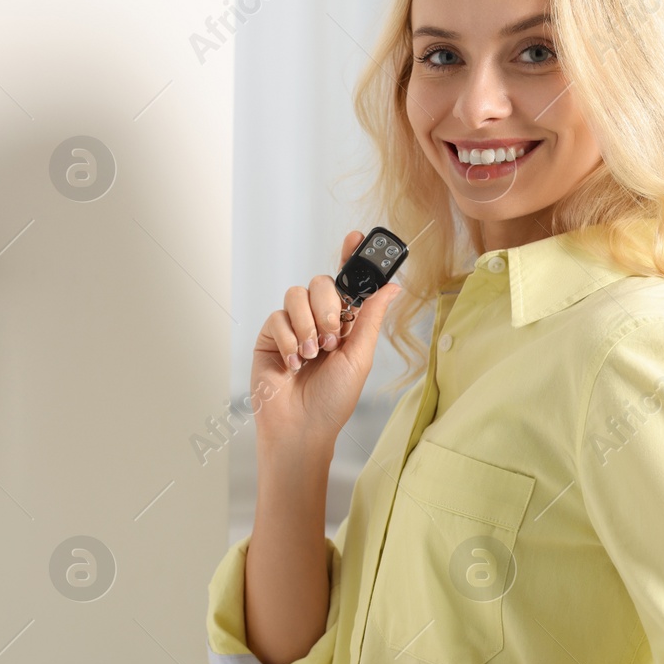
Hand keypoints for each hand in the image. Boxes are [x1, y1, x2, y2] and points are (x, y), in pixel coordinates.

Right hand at [250, 230, 402, 446]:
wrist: (300, 426)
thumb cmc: (333, 400)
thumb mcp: (360, 357)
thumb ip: (371, 318)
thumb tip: (393, 287)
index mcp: (346, 322)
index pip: (348, 282)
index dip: (352, 257)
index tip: (357, 236)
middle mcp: (319, 319)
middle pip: (320, 282)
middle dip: (327, 308)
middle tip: (332, 338)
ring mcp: (293, 325)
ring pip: (296, 294)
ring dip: (307, 325)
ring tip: (312, 354)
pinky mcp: (271, 335)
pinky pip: (278, 317)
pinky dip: (288, 341)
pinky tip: (293, 363)